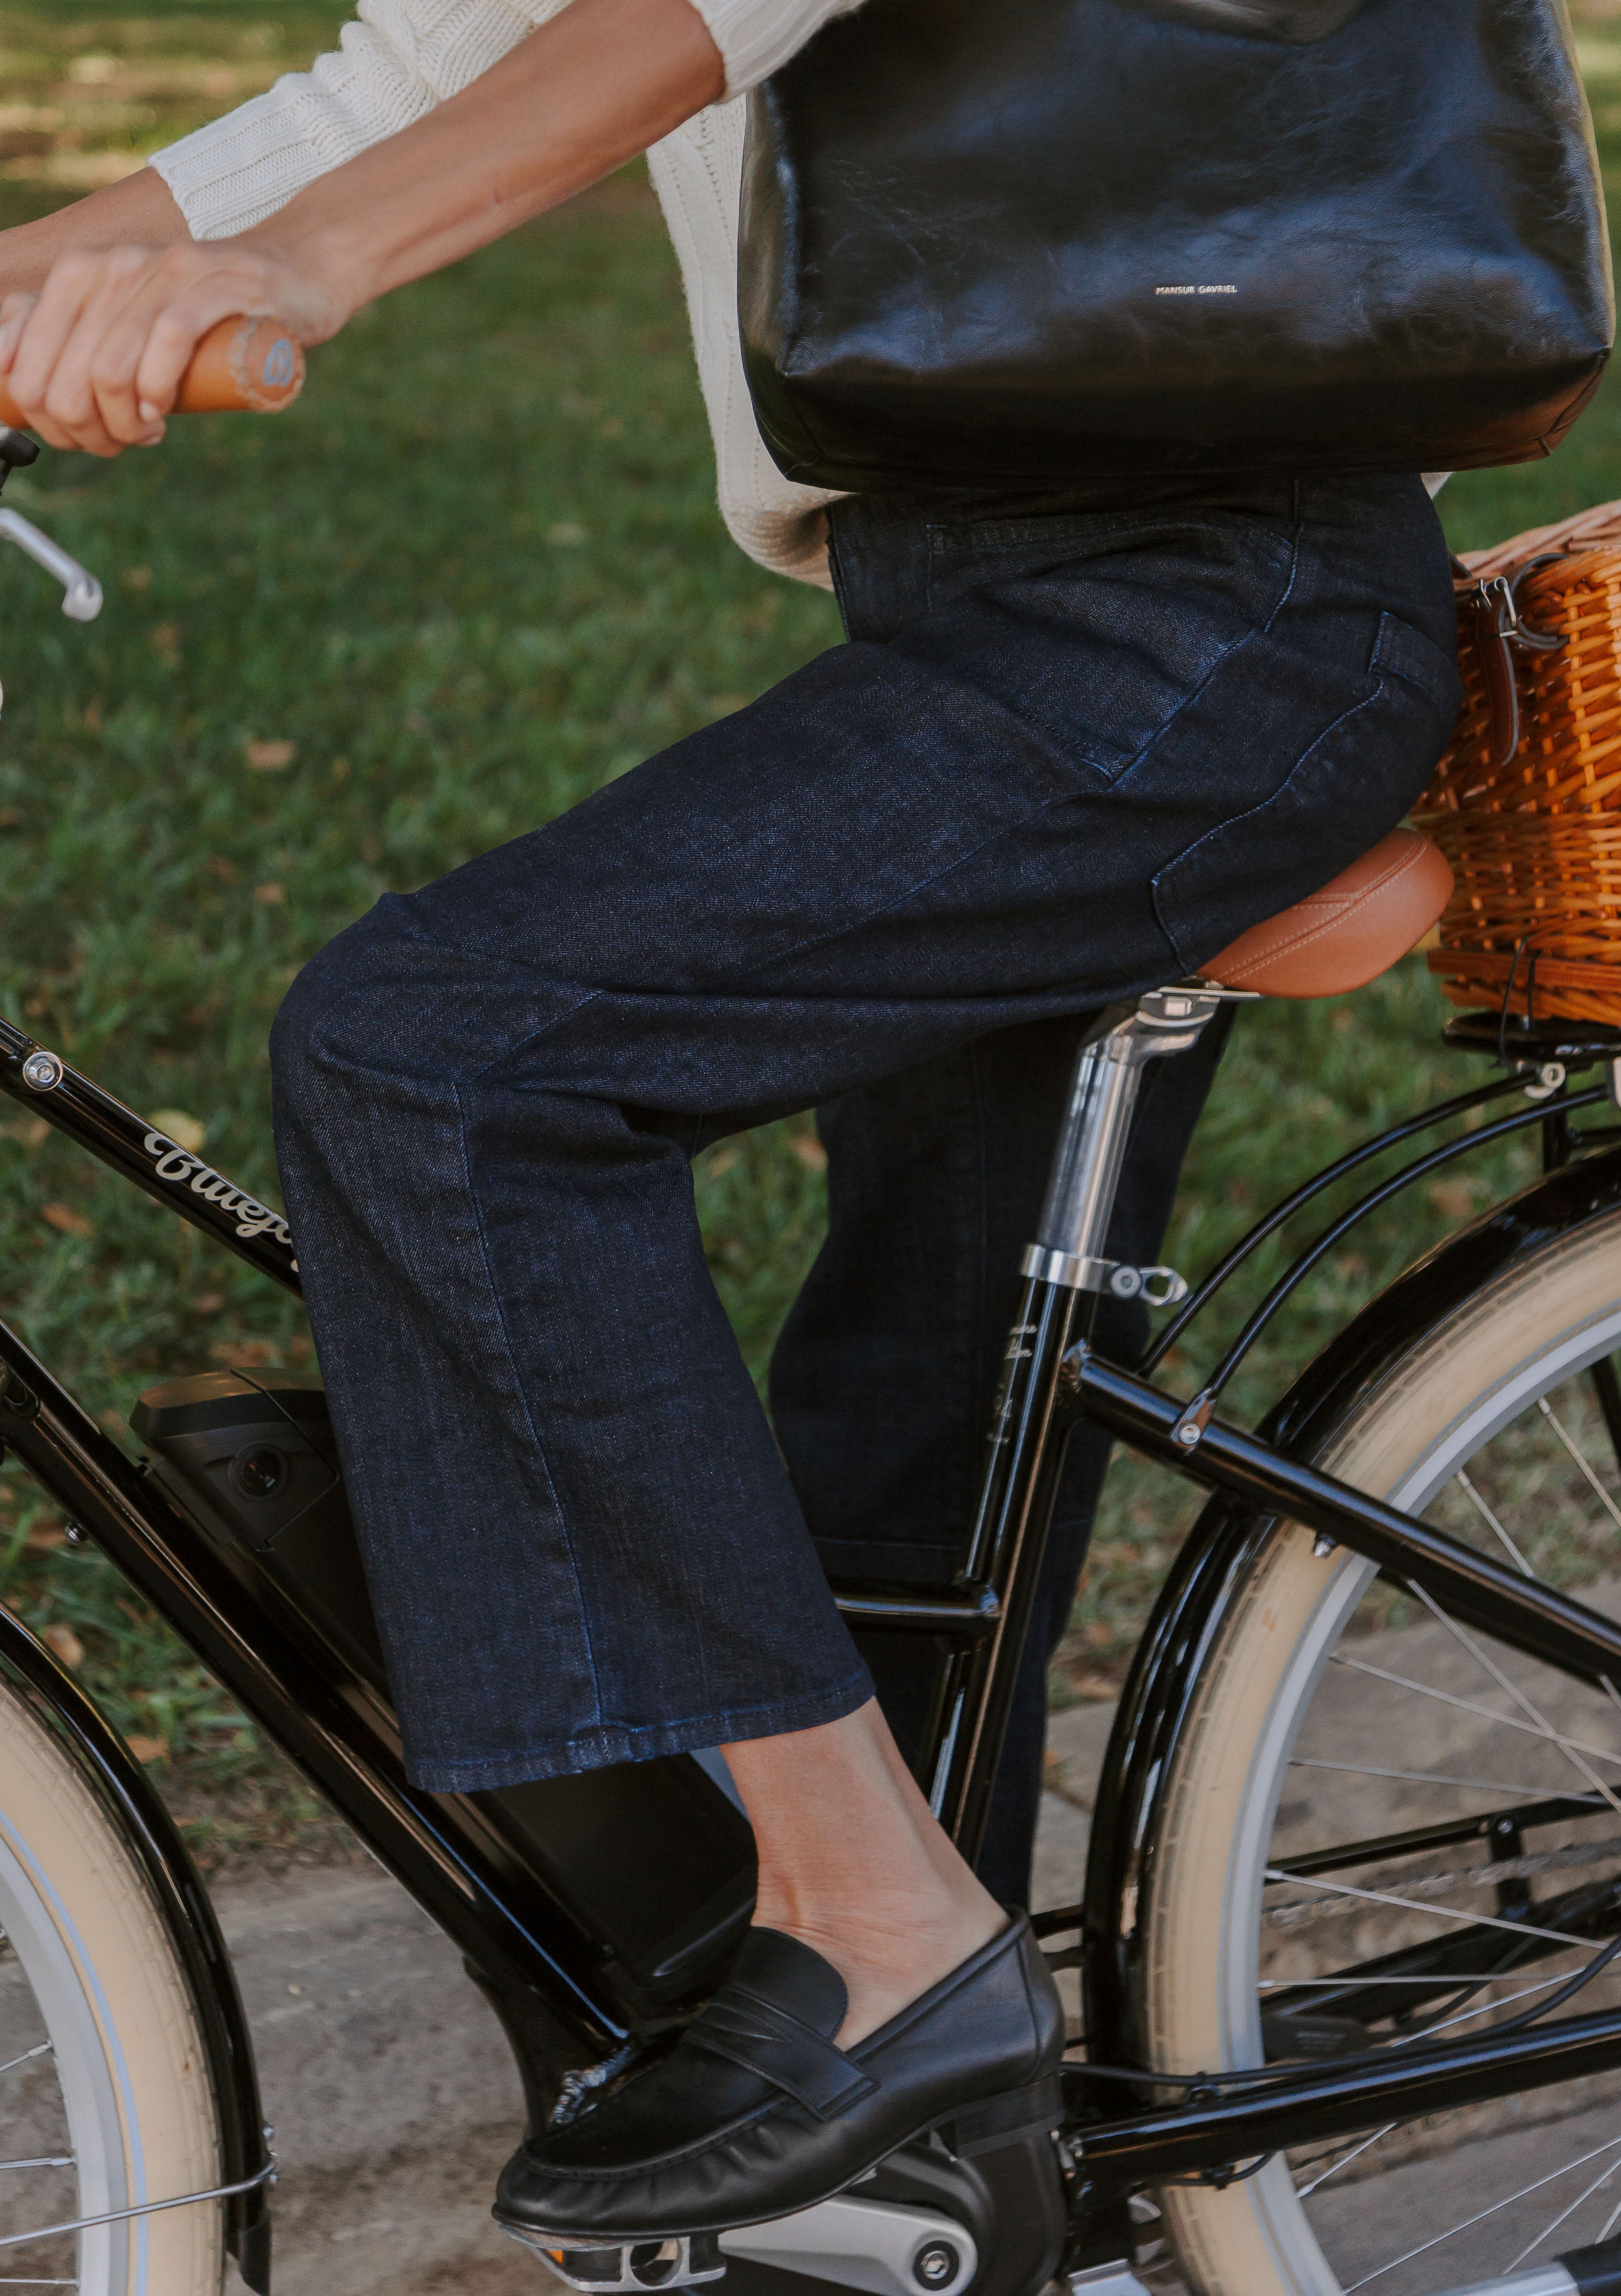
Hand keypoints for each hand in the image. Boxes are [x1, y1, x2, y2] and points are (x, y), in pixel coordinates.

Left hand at [0, 235, 348, 456]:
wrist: (294, 274)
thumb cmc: (207, 314)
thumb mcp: (132, 322)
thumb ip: (77, 341)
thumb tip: (18, 385)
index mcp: (81, 272)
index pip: (24, 350)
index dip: (38, 410)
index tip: (72, 434)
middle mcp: (114, 264)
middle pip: (65, 371)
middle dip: (82, 427)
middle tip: (115, 442)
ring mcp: (166, 271)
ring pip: (110, 366)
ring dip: (120, 422)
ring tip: (144, 433)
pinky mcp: (217, 284)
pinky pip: (167, 339)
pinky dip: (156, 389)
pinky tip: (160, 413)